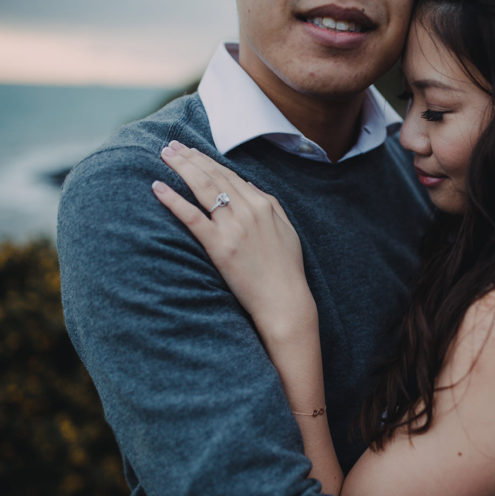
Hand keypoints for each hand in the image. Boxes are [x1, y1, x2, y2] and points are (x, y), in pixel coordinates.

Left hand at [153, 140, 316, 342]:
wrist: (284, 300)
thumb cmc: (286, 269)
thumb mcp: (286, 229)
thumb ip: (270, 204)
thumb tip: (249, 185)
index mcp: (263, 205)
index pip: (229, 175)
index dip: (207, 160)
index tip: (190, 150)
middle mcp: (248, 210)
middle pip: (213, 176)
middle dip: (189, 157)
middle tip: (170, 145)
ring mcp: (233, 228)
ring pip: (202, 189)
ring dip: (181, 168)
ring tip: (164, 155)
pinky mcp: (219, 246)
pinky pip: (192, 217)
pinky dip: (173, 200)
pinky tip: (158, 187)